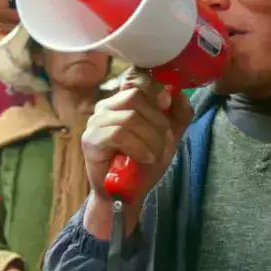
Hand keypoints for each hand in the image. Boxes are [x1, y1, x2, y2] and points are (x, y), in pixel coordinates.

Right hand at [81, 69, 192, 238]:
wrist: (128, 194)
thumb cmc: (144, 162)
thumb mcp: (169, 136)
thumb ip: (178, 115)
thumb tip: (179, 94)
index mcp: (124, 100)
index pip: (135, 77)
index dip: (154, 86)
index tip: (167, 103)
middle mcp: (107, 105)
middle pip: (136, 95)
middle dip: (158, 121)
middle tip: (164, 142)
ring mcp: (96, 121)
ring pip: (130, 116)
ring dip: (151, 138)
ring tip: (155, 155)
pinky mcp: (91, 140)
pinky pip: (120, 134)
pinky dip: (139, 147)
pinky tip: (145, 158)